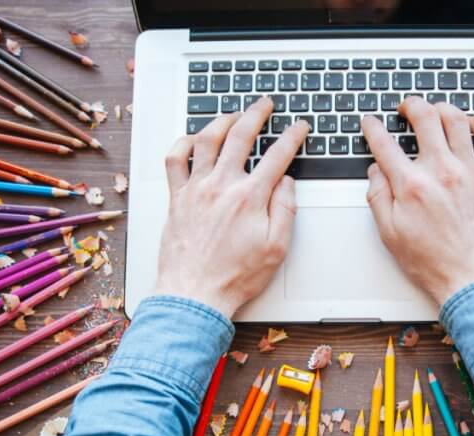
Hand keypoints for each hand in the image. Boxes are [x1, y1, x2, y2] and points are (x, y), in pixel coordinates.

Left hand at [153, 97, 309, 317]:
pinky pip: (174, 160)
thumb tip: (286, 183)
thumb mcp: (277, 248)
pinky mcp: (177, 198)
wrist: (195, 293)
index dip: (292, 136)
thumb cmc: (235, 276)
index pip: (278, 155)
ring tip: (233, 114)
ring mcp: (196, 189)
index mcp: (250, 197)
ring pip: (207, 139)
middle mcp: (222, 186)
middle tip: (265, 105)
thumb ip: (285, 210)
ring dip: (222, 120)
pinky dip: (182, 143)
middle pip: (241, 136)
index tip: (299, 127)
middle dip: (257, 114)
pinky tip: (191, 139)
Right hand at [361, 97, 473, 305]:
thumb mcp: (390, 235)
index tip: (369, 123)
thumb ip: (378, 198)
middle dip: (410, 105)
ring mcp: (468, 170)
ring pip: (456, 119)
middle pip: (424, 117)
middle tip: (405, 107)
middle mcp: (440, 171)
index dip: (372, 127)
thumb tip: (375, 173)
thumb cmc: (434, 261)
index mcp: (411, 185)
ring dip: (442, 108)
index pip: (384, 143)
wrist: (473, 276)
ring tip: (435, 110)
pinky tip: (471, 123)